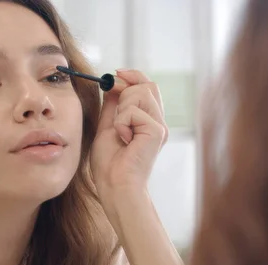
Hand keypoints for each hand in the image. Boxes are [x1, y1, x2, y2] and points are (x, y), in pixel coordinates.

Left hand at [90, 69, 167, 194]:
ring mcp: (159, 126)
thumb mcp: (107, 127)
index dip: (132, 75)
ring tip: (120, 130)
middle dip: (126, 87)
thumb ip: (113, 106)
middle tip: (111, 97)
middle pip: (147, 84)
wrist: (115, 185)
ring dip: (122, 108)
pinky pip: (134, 110)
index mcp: (147, 120)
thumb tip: (112, 84)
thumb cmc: (110, 164)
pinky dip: (122, 122)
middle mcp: (157, 121)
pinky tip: (124, 139)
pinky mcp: (157, 131)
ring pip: (141, 92)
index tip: (114, 75)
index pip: (147, 86)